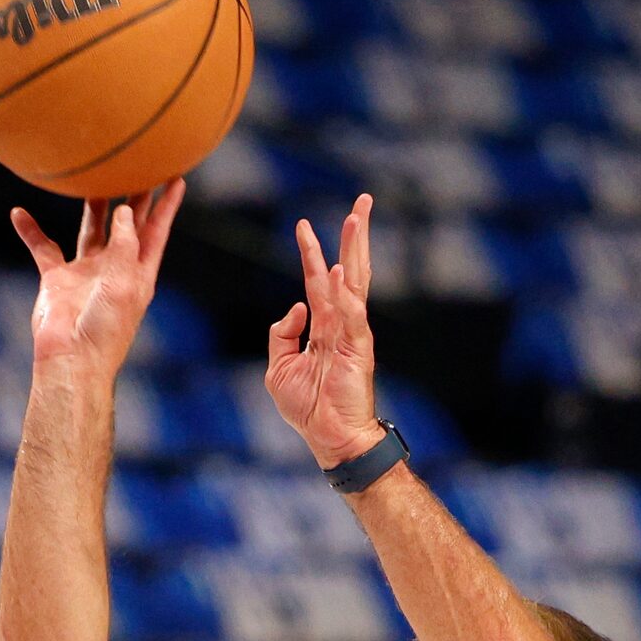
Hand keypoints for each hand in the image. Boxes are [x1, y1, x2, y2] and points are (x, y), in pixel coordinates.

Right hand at [11, 178, 184, 378]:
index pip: (156, 231)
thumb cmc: (105, 330)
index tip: (176, 178)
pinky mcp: (57, 279)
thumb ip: (126, 245)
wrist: (71, 359)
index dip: (167, 205)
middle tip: (137, 163)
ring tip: (91, 176)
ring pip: (91, 229)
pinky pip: (43, 247)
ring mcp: (86, 272)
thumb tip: (125, 210)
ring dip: (92, 204)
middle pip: (127, 223)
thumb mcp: (124, 284)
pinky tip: (19, 213)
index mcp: (138, 272)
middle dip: (133, 196)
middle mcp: (115, 269)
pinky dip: (31, 231)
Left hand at [265, 192, 381, 470]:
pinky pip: (350, 314)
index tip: (302, 224)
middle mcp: (342, 324)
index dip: (311, 252)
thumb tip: (296, 306)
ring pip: (354, 282)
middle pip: (347, 270)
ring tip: (356, 217)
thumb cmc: (308, 408)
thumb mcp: (279, 368)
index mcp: (324, 327)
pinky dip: (345, 293)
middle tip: (361, 201)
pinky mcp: (357, 348)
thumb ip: (282, 335)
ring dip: (354, 248)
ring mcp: (353, 333)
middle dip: (353, 235)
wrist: (330, 438)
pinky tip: (339, 270)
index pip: (317, 281)